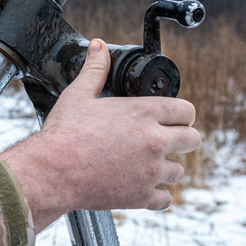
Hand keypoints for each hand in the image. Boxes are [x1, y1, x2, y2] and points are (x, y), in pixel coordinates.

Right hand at [0, 38, 200, 231]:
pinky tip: (142, 187)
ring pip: (179, 170)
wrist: (51, 172)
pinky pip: (165, 199)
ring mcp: (150, 171)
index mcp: (142, 113)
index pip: (186, 111)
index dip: (180, 114)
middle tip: (163, 141)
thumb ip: (95, 70)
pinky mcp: (141, 196)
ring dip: (167, 167)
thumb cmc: (63, 133)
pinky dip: (156, 196)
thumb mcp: (78, 95)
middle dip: (181, 139)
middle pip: (193, 139)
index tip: (171, 119)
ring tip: (146, 165)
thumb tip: (98, 46)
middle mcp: (153, 141)